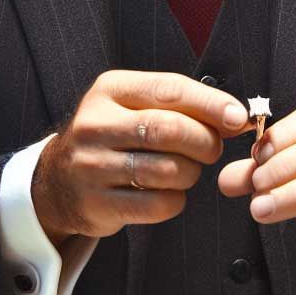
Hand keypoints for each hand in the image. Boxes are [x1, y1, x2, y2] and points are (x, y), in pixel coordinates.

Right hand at [32, 71, 248, 244]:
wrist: (57, 181)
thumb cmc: (112, 137)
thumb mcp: (133, 106)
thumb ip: (180, 105)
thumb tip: (236, 116)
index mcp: (109, 90)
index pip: (169, 90)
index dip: (211, 103)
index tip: (238, 116)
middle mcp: (95, 125)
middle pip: (170, 129)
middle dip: (205, 141)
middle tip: (212, 149)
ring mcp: (91, 166)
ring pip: (167, 170)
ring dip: (191, 173)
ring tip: (186, 171)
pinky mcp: (96, 204)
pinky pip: (157, 205)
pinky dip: (175, 200)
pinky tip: (169, 193)